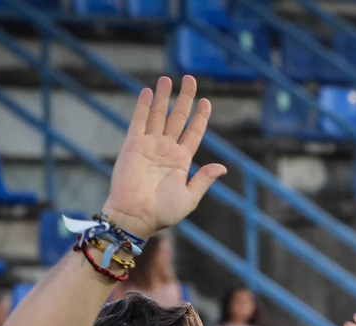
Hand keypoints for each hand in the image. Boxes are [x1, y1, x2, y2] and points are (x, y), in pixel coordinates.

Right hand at [101, 76, 226, 239]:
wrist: (136, 217)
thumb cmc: (163, 213)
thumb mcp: (190, 197)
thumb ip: (203, 179)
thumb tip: (222, 167)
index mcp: (181, 161)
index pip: (193, 132)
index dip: (200, 117)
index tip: (206, 102)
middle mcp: (166, 149)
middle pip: (177, 118)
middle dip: (184, 98)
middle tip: (190, 79)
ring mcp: (149, 145)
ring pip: (158, 115)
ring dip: (163, 97)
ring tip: (167, 78)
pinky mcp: (133, 145)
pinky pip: (139, 121)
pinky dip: (143, 106)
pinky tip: (148, 92)